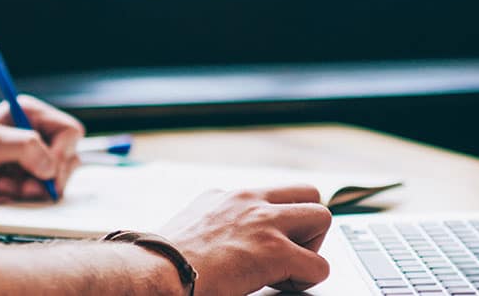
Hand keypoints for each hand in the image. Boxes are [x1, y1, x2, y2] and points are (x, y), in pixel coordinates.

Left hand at [0, 95, 83, 208]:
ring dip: (33, 192)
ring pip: (56, 182)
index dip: (63, 152)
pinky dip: (22, 202)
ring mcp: (31, 161)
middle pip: (69, 160)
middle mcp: (36, 136)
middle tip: (24, 188)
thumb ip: (26, 148)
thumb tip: (51, 169)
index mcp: (31, 114)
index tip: (46, 170)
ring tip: (3, 189)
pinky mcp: (23, 183)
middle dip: (48, 178)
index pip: (70, 132)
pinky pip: (39, 197)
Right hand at [159, 185, 333, 295]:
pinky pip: (319, 265)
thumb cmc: (163, 259)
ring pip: (322, 217)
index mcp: (227, 195)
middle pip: (308, 192)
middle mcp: (249, 200)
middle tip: (290, 251)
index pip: (273, 193)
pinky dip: (307, 279)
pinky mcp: (274, 251)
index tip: (269, 241)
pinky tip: (283, 285)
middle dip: (306, 224)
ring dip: (313, 246)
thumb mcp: (190, 225)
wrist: (156, 270)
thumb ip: (214, 224)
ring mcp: (264, 222)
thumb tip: (218, 244)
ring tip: (291, 268)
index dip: (279, 220)